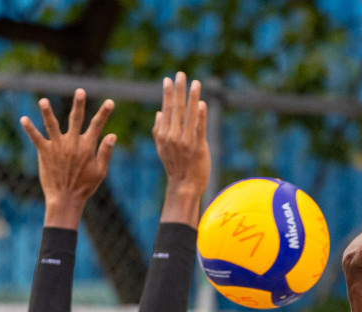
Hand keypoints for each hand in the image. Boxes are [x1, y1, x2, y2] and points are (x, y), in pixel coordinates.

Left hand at [21, 88, 115, 227]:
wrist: (66, 199)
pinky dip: (30, 129)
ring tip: (43, 101)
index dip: (104, 113)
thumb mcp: (100, 172)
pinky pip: (36, 138)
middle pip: (76, 119)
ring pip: (52, 125)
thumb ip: (106, 152)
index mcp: (87, 147)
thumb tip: (112, 135)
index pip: (97, 126)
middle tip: (79, 90)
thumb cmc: (84, 187)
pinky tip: (23, 119)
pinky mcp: (45, 153)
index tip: (110, 102)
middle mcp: (72, 143)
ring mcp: (57, 147)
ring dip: (47, 112)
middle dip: (79, 104)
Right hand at [154, 72, 208, 223]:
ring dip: (192, 98)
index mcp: (164, 135)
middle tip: (180, 74)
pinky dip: (201, 116)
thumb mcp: (161, 149)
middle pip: (176, 109)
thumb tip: (159, 112)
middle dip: (178, 90)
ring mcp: (185, 141)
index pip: (166, 110)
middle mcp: (173, 136)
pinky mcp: (198, 147)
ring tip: (195, 83)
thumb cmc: (175, 167)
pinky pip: (199, 128)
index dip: (167, 94)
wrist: (184, 186)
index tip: (168, 79)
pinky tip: (202, 104)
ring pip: (189, 115)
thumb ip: (159, 131)